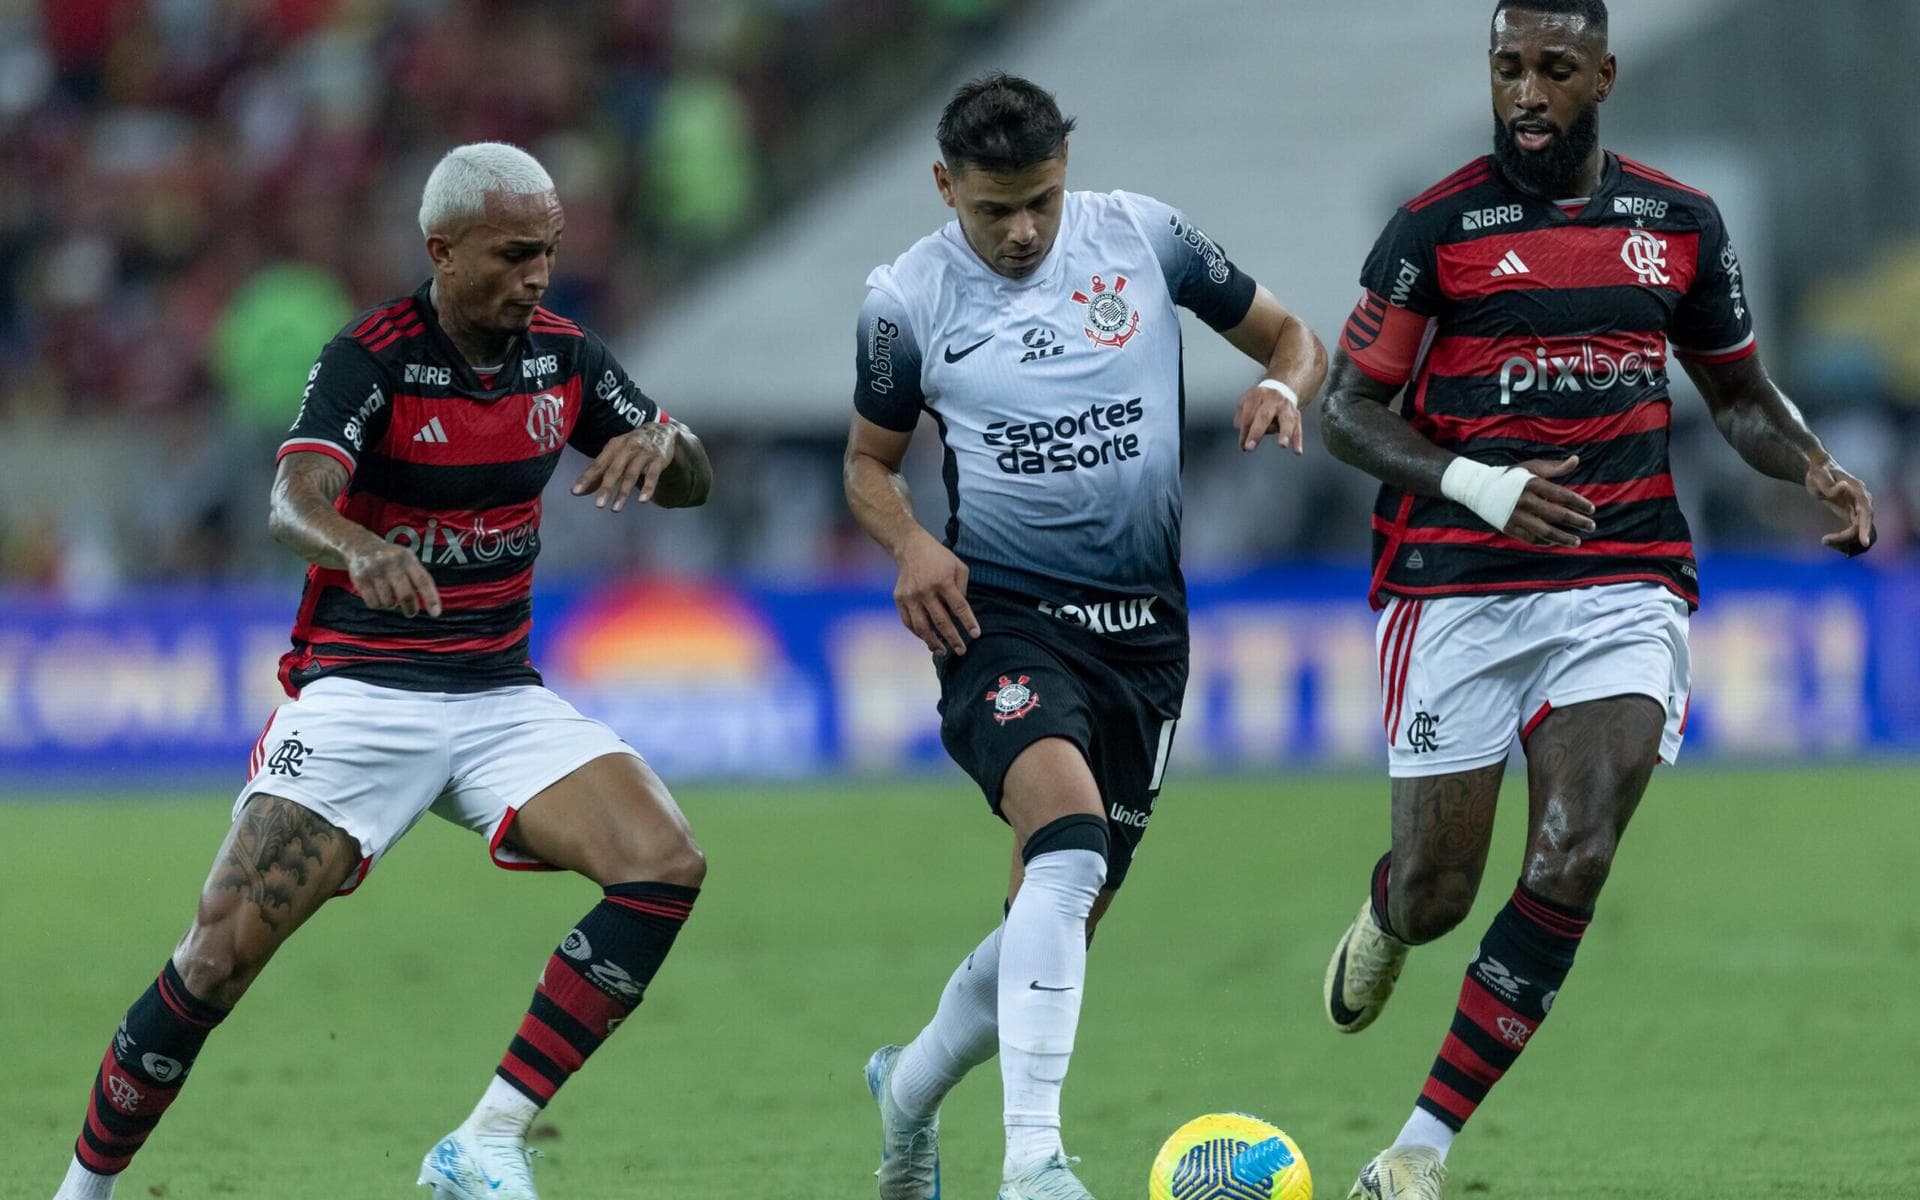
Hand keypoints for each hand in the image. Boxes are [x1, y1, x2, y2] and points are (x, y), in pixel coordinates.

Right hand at [345, 536, 440, 617]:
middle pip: (406, 596)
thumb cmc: (392, 559)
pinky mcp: (361, 579)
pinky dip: (377, 605)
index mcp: (407, 558)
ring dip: (391, 605)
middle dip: (410, 609)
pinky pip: (373, 603)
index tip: (436, 614)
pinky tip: (377, 595)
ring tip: (389, 595)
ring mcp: (375, 570)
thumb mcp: (408, 560)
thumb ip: (419, 579)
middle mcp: (391, 563)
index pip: (423, 581)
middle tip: (411, 612)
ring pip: (389, 602)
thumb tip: (431, 606)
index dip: (431, 598)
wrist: (361, 546)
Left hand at [572, 422, 678, 510]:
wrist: (661, 431)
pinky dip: (648, 488)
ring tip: (615, 509)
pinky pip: (652, 476)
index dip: (587, 478)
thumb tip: (578, 491)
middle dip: (606, 488)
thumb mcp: (615, 454)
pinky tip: (642, 500)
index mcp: (613, 446)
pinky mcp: (658, 460)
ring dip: (623, 493)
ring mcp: (643, 454)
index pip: (598, 464)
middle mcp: (627, 448)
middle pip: (614, 470)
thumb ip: (599, 472)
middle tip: (598, 505)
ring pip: (631, 475)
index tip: (576, 492)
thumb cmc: (632, 447)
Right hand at [893, 532, 979, 654]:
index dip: (968, 622)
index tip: (975, 635)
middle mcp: (925, 590)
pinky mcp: (899, 599)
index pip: (959, 607)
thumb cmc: (939, 557)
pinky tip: (927, 639)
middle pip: (941, 621)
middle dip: (953, 639)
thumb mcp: (958, 567)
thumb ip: (962, 589)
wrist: (910, 547)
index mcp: (943, 581)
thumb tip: (961, 613)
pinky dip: (918, 634)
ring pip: (922, 627)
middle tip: (961, 651)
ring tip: (942, 651)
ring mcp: (910, 596)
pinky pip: (908, 622)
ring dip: (933, 642)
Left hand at [1233, 381, 1302, 453]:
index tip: (1243, 446)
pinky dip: (1297, 440)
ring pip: (1286, 420)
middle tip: (1250, 447)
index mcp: (1257, 395)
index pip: (1248, 415)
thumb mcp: (1246, 403)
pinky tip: (1297, 451)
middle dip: (1256, 433)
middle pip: (1264, 415)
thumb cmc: (1260, 401)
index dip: (1244, 432)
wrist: (1281, 390)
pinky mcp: (1296, 415)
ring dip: (1285, 433)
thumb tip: (1243, 435)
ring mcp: (1286, 407)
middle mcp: (1273, 399)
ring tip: (1282, 444)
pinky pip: (1298, 429)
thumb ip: (1241, 417)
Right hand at [1503, 455, 1597, 547]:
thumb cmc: (1511, 477)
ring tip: (1577, 541)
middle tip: (1591, 526)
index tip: (1592, 509)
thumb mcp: (1531, 467)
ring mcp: (1517, 516)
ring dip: (1564, 538)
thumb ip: (1555, 467)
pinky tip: (1556, 542)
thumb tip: (1576, 459)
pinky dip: (1545, 542)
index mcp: (1532, 484)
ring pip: (1545, 531)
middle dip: (1577, 522)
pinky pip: (1531, 538)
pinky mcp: (1509, 527)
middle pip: (1557, 514)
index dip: (1579, 503)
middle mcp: (1525, 501)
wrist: (1480, 489)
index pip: (1562, 496)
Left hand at [1805, 454, 1873, 555]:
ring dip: (1844, 539)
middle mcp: (1862, 499)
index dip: (1865, 527)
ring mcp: (1858, 507)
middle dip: (1850, 537)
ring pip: (1858, 529)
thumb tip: (1845, 488)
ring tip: (1825, 541)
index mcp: (1857, 490)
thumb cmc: (1819, 471)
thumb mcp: (1819, 476)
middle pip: (1863, 523)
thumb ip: (1830, 484)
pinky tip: (1828, 541)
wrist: (1819, 468)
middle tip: (1826, 541)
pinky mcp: (1851, 512)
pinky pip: (1852, 529)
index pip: (1866, 512)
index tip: (1864, 543)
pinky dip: (1843, 537)